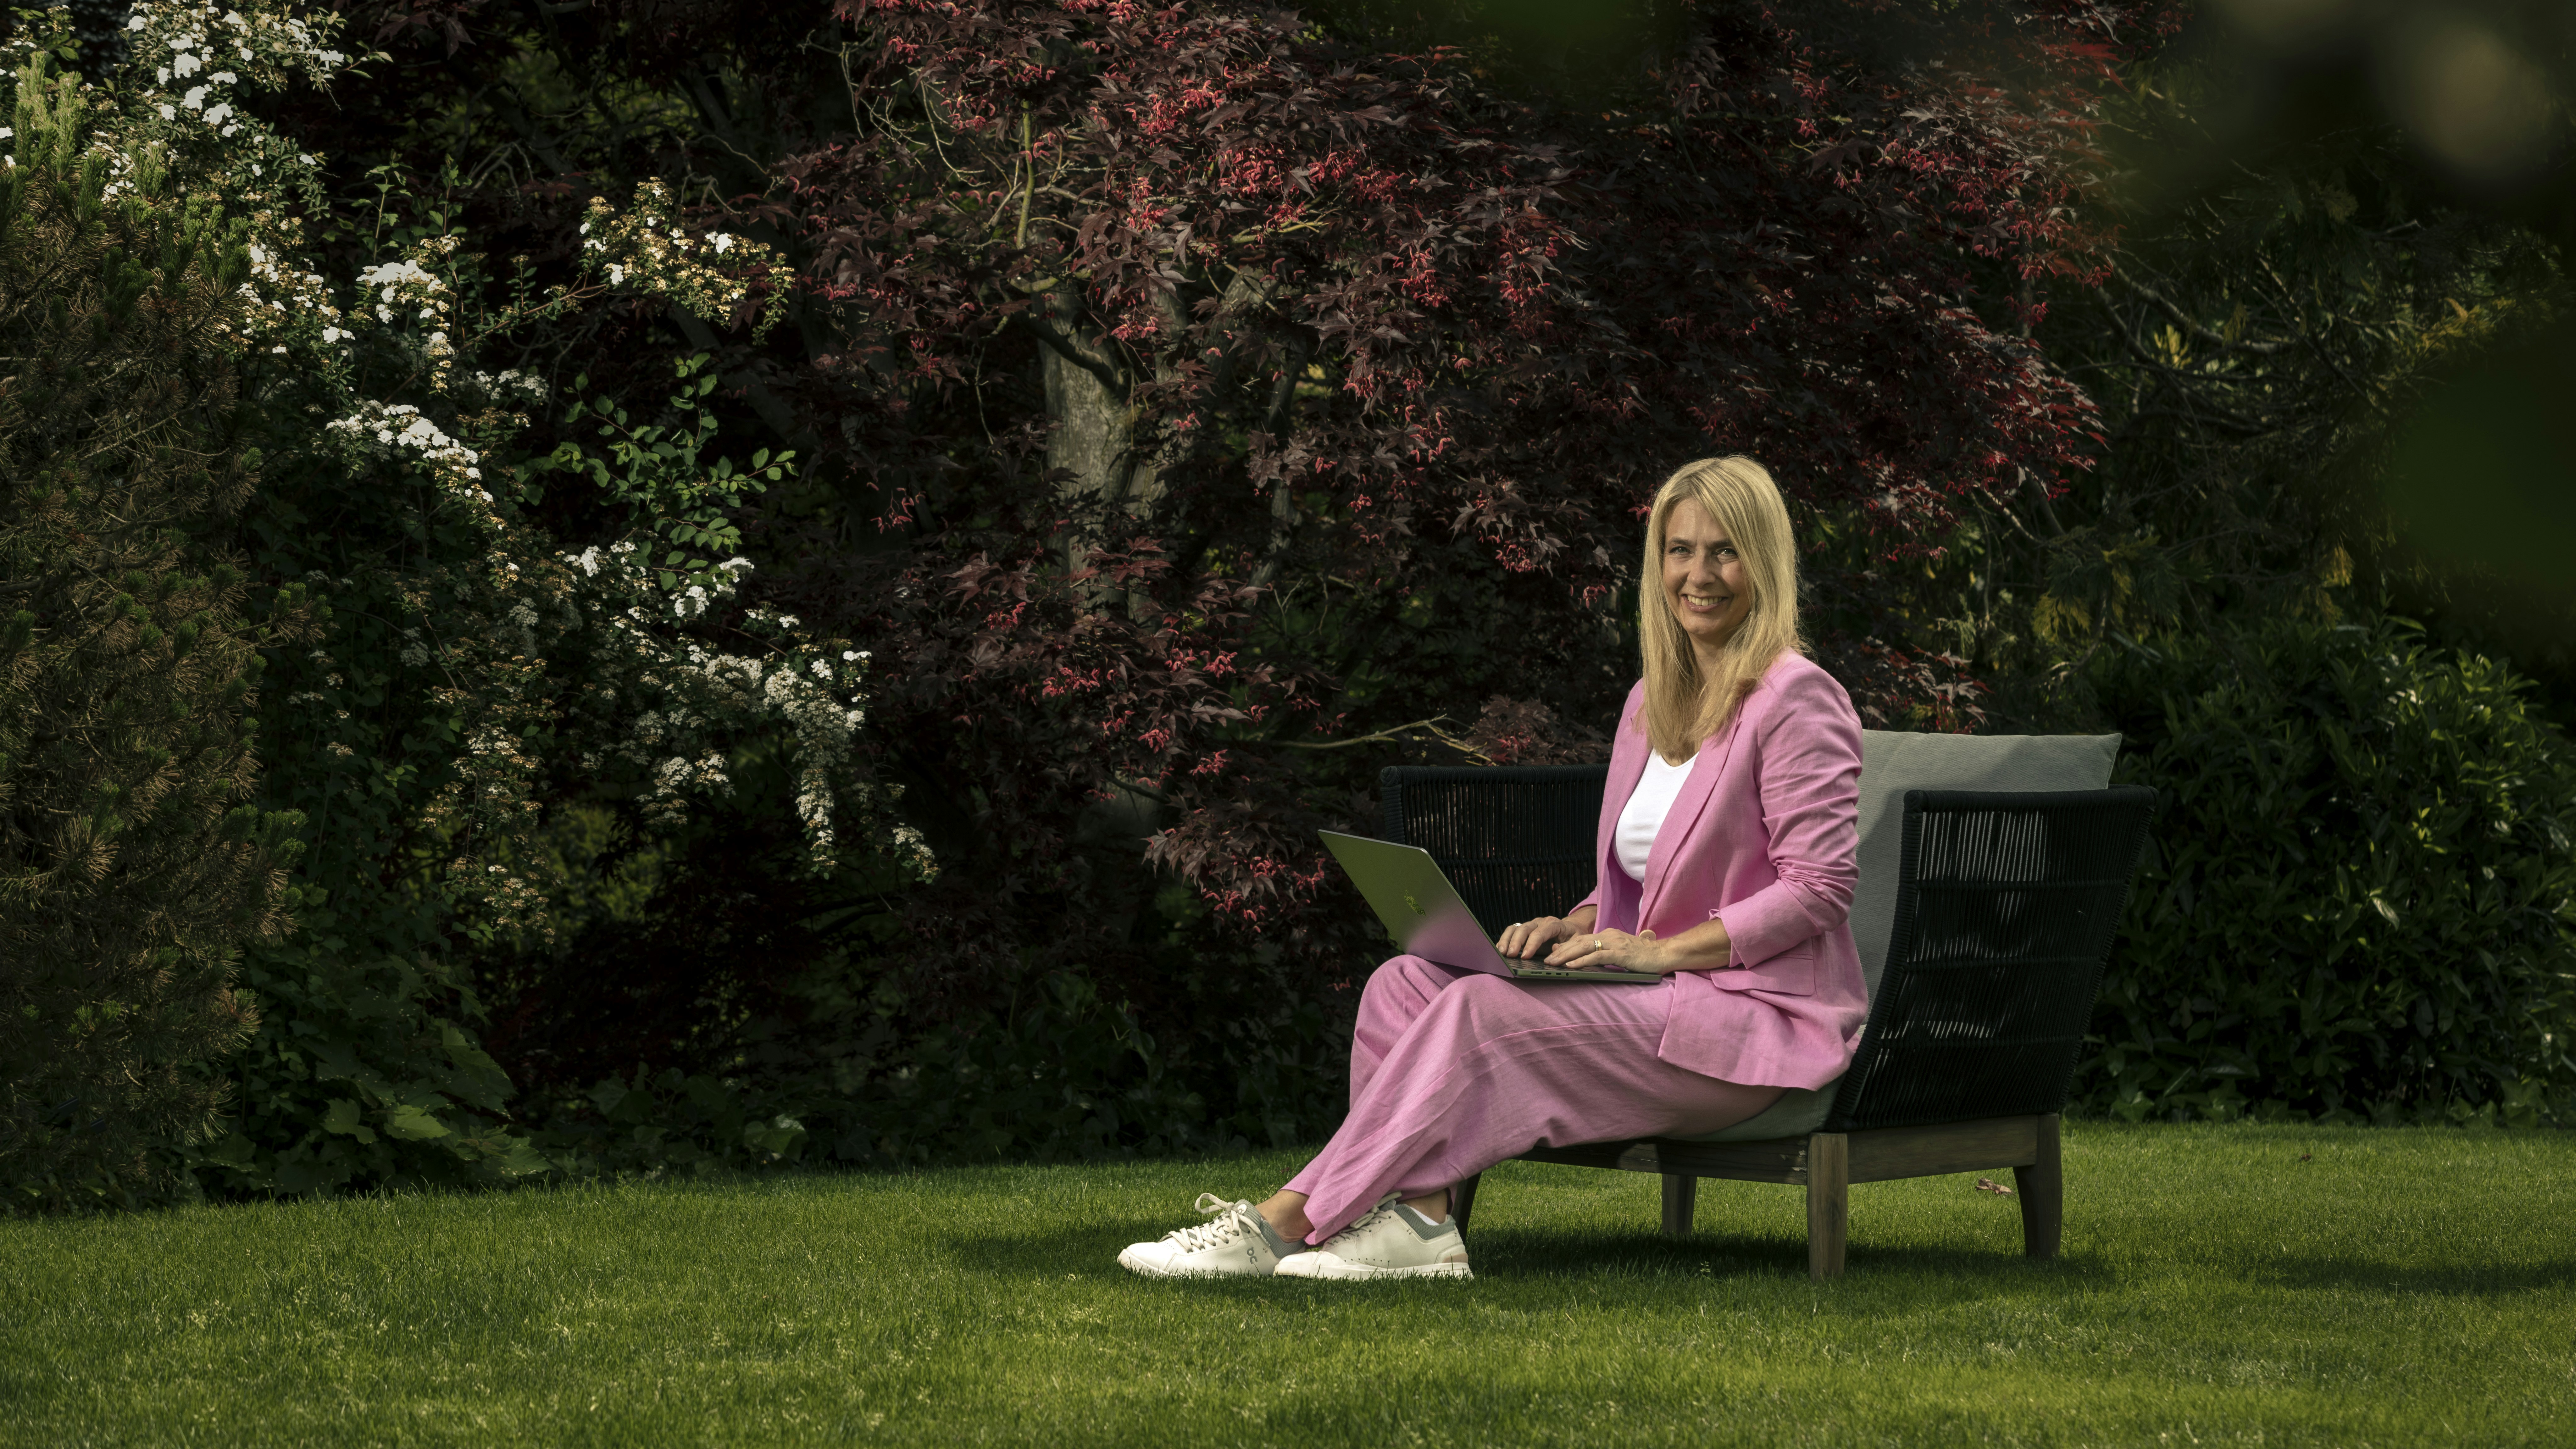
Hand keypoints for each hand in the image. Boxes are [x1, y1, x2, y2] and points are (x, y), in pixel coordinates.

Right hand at [1495, 915, 1578, 960]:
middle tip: (1510, 955)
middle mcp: (1539, 922)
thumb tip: (1553, 950)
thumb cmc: (1574, 936)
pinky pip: (1512, 932)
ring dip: (1507, 940)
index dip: (1532, 944)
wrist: (1571, 929)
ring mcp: (1531, 925)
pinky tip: (1500, 950)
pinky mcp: (1524, 931)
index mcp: (1553, 924)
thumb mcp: (1577, 942)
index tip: (1525, 956)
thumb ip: (1567, 947)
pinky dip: (1505, 940)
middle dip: (1516, 942)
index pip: (1541, 932)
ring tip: (1501, 953)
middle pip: (1524, 929)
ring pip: (1515, 928)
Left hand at [1545, 927, 1667, 973]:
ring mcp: (1614, 943)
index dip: (1565, 946)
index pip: (1581, 939)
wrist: (1663, 954)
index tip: (1551, 953)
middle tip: (1546, 960)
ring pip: (1584, 947)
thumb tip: (1583, 958)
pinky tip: (1571, 965)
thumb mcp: (1619, 952)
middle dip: (1560, 951)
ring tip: (1553, 963)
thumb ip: (1602, 953)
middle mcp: (1609, 935)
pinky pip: (1597, 956)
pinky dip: (1582, 960)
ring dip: (1566, 955)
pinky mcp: (1621, 953)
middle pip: (1579, 941)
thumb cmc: (1642, 956)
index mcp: (1607, 934)